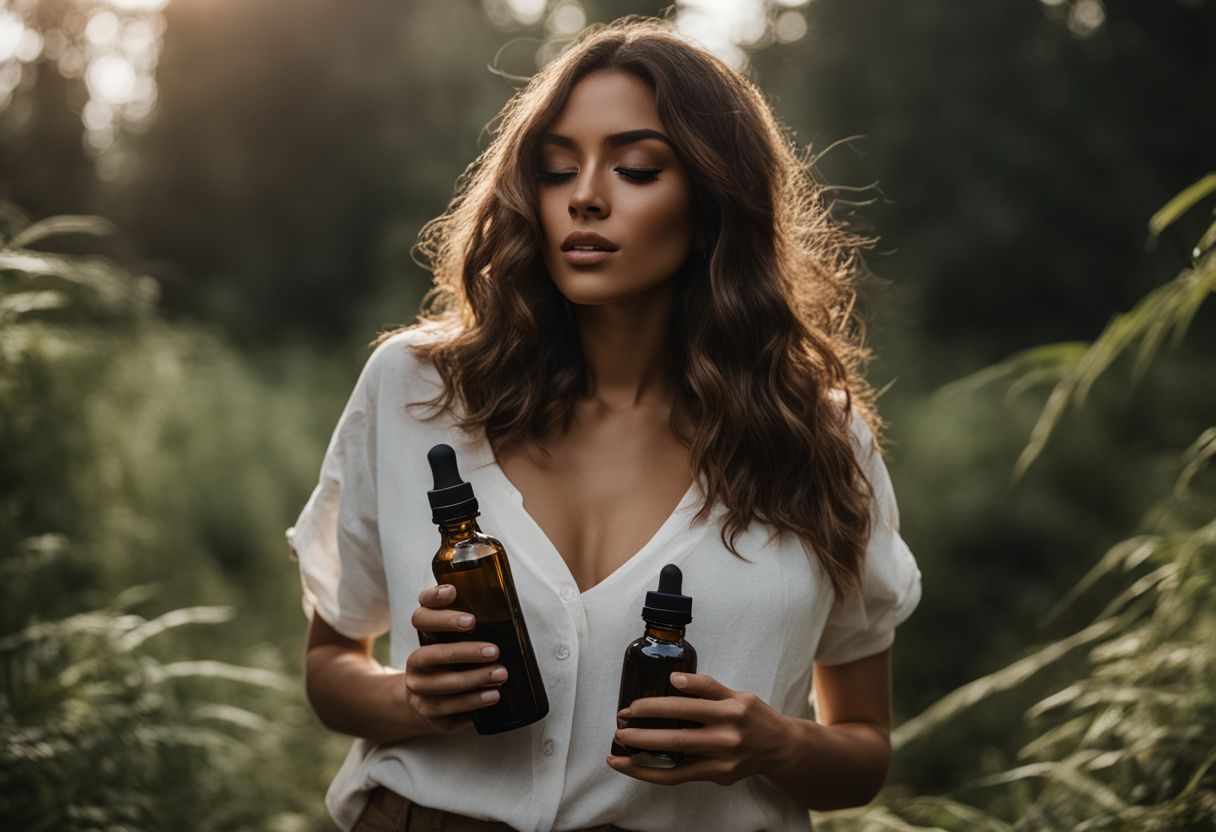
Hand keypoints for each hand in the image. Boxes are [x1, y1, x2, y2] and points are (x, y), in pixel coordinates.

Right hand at [402, 584, 506, 735]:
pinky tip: (492, 696)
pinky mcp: (430, 714)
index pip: (421, 616)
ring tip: (501, 674)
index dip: (434, 602)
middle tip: (494, 650)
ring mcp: (419, 691)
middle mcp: (416, 663)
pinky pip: (450, 710)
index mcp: (423, 637)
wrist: (425, 703)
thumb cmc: (453, 664)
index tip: (455, 593)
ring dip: (474, 679)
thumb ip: (470, 623)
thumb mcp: (457, 640)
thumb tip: (505, 605)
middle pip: (431, 653)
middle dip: (464, 651)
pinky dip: (472, 703)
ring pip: (442, 685)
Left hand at [608, 672, 797, 785]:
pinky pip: (679, 778)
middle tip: (620, 724)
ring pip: (675, 760)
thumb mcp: (737, 694)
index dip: (657, 705)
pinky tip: (633, 769)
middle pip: (677, 735)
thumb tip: (674, 678)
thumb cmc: (753, 717)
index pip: (688, 704)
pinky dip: (653, 775)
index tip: (633, 705)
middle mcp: (727, 736)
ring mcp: (722, 760)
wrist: (780, 748)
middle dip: (643, 731)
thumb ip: (707, 686)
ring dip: (641, 757)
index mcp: (731, 709)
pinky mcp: (718, 776)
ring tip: (616, 753)